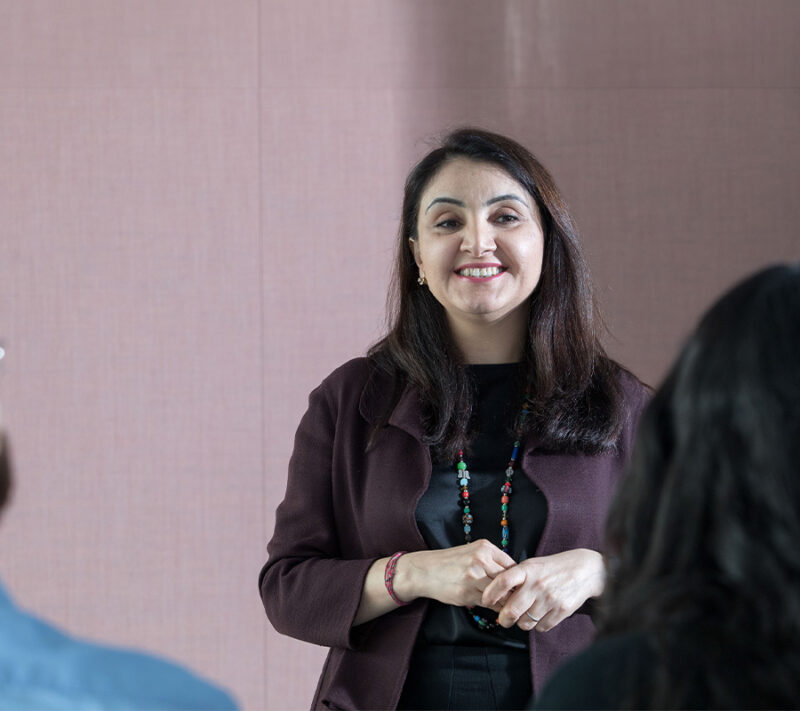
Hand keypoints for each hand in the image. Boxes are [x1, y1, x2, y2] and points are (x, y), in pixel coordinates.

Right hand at [396, 540, 515, 608]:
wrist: (424, 570)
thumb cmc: (450, 563)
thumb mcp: (472, 553)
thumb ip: (491, 561)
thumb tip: (514, 578)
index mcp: (485, 548)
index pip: (512, 566)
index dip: (516, 579)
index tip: (516, 587)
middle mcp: (481, 559)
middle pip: (509, 580)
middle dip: (512, 592)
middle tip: (514, 600)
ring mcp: (474, 576)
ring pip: (501, 594)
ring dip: (503, 602)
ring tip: (504, 605)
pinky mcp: (467, 593)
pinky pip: (489, 604)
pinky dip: (493, 607)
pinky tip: (490, 607)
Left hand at [480, 548, 604, 631]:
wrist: (584, 570)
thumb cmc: (552, 568)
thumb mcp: (532, 565)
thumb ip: (516, 577)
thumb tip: (496, 595)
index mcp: (527, 570)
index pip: (503, 581)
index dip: (491, 592)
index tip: (485, 600)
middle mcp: (537, 585)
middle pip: (512, 610)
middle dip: (504, 619)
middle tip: (504, 619)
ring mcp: (549, 599)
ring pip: (525, 623)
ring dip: (522, 623)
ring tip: (526, 615)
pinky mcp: (561, 611)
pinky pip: (541, 627)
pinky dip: (538, 625)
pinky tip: (541, 615)